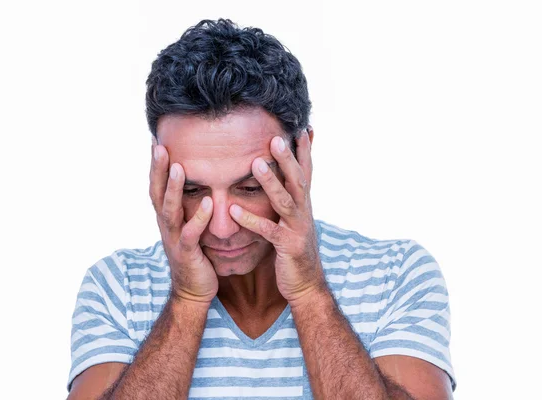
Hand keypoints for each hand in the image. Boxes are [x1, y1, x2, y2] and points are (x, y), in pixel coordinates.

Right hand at [149, 138, 217, 304]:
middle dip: (158, 170)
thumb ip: (189, 206)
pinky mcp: (188, 253)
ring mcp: (175, 239)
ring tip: (178, 167)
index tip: (156, 141)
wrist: (193, 291)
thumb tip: (198, 181)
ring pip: (170, 210)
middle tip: (159, 146)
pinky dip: (199, 218)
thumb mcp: (188, 227)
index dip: (155, 166)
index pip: (158, 186)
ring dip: (174, 188)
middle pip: (157, 193)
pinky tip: (207, 203)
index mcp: (167, 217)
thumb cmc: (196, 255)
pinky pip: (191, 234)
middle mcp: (166, 226)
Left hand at [228, 132, 325, 303]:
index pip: (306, 172)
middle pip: (297, 180)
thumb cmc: (295, 249)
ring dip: (271, 182)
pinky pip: (268, 231)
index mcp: (304, 204)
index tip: (302, 127)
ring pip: (285, 201)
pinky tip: (235, 211)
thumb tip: (287, 180)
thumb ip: (290, 199)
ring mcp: (298, 229)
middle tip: (276, 137)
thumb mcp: (295, 220)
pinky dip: (252, 220)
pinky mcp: (288, 247)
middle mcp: (304, 212)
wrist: (306, 284)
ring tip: (256, 163)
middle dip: (288, 158)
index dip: (305, 150)